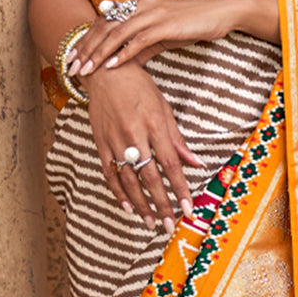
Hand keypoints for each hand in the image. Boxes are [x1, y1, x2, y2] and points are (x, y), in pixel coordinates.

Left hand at [69, 0, 250, 78]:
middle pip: (105, 27)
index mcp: (138, 5)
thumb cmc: (194, 23)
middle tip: (71, 66)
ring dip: (99, 53)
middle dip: (86, 48)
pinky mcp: (165, 25)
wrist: (221, 11)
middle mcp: (140, 6)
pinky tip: (111, 66)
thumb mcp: (164, 35)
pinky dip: (123, 54)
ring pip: (117, 34)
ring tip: (86, 69)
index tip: (73, 57)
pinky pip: (138, 41)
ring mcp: (152, 14)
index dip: (87, 40)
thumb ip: (143, 47)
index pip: (105, 22)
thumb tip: (126, 64)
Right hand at [85, 61, 201, 232]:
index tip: (188, 209)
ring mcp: (115, 140)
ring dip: (141, 204)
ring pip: (129, 180)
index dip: (180, 189)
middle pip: (150, 177)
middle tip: (170, 226)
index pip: (170, 164)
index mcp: (154, 125)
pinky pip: (110, 173)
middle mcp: (134, 135)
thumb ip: (178, 140)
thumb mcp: (163, 109)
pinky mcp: (100, 142)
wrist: (104, 70)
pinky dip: (119, 193)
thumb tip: (196, 164)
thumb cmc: (139, 87)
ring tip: (152, 223)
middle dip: (162, 204)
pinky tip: (129, 208)